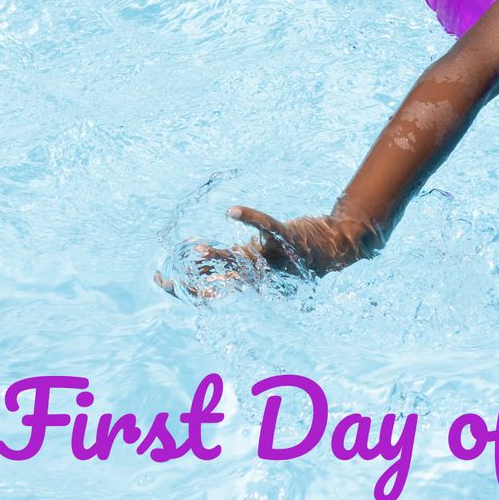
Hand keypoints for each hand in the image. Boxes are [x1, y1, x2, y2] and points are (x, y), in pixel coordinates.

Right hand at [154, 206, 375, 298]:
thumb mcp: (261, 257)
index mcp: (248, 275)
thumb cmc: (297, 251)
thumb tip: (207, 256)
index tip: (162, 279)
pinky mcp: (288, 237)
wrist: (336, 247)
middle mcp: (258, 272)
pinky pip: (267, 227)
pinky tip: (232, 210)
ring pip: (240, 260)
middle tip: (165, 276)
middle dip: (190, 282)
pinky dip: (250, 218)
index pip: (211, 288)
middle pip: (219, 282)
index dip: (184, 288)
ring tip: (195, 248)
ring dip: (217, 256)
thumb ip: (238, 258)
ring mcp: (273, 257)